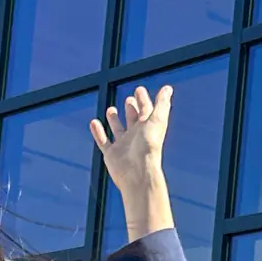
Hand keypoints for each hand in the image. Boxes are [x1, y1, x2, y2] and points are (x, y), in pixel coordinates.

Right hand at [90, 83, 172, 197]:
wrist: (137, 172)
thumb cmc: (148, 146)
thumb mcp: (157, 120)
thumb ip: (162, 104)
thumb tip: (168, 88)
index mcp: (148, 127)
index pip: (146, 110)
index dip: (143, 100)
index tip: (139, 89)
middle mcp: (136, 136)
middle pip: (134, 119)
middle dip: (132, 109)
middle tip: (130, 98)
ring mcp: (123, 145)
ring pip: (118, 129)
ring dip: (114, 120)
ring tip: (111, 109)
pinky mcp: (112, 154)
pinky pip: (103, 141)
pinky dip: (98, 132)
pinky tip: (94, 123)